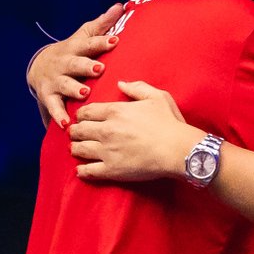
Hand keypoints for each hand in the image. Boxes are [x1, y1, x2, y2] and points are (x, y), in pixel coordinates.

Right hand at [28, 4, 123, 128]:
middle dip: (87, 66)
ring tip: (84, 94)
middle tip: (99, 69)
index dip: (102, 42)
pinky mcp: (48, 96)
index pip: (90, 44)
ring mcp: (55, 79)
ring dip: (73, 89)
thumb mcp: (84, 36)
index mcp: (76, 49)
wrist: (40, 65)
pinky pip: (53, 107)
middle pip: (76, 64)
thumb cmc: (72, 52)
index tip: (115, 40)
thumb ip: (102, 24)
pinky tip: (66, 124)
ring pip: (64, 84)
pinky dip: (59, 116)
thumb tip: (120, 5)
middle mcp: (64, 63)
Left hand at [69, 80, 196, 181]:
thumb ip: (137, 87)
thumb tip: (121, 83)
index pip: (86, 112)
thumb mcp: (157, 97)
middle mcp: (106, 130)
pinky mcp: (112, 170)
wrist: (178, 149)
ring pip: (78, 149)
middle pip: (78, 130)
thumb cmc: (170, 123)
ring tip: (77, 150)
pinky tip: (82, 169)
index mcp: (115, 111)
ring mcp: (107, 151)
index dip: (81, 115)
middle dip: (75, 131)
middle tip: (76, 134)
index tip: (82, 119)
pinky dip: (82, 170)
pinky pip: (88, 171)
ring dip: (75, 149)